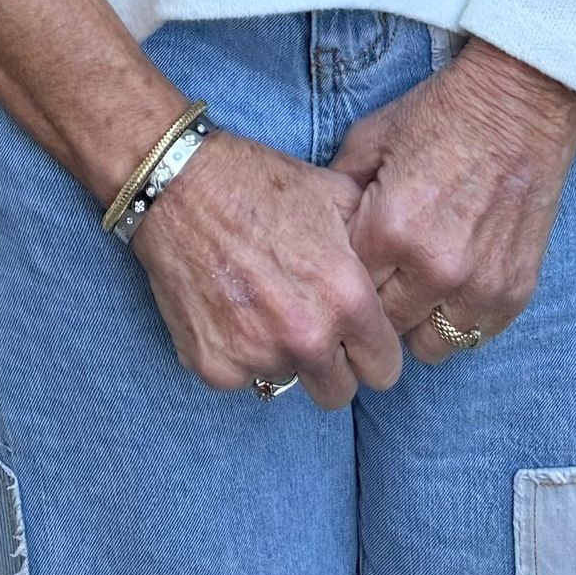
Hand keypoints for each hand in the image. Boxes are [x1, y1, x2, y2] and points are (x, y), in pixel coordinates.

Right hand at [131, 129, 405, 409]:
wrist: (178, 182)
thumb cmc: (259, 182)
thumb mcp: (333, 194)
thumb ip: (373, 242)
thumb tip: (397, 269)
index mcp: (346, 300)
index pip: (384, 370)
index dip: (370, 350)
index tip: (353, 336)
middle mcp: (307, 339)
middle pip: (338, 393)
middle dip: (330, 365)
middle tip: (306, 322)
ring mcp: (257, 356)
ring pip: (287, 381)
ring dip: (280, 355)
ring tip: (260, 302)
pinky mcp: (214, 365)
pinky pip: (241, 378)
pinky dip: (237, 353)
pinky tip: (227, 307)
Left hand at [333, 39, 575, 361]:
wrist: (519, 105)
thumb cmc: (441, 113)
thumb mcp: (371, 138)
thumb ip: (341, 191)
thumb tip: (321, 231)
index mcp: (390, 229)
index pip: (350, 290)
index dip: (348, 278)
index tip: (351, 269)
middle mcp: (433, 268)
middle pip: (385, 326)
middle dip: (379, 305)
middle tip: (384, 280)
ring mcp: (478, 286)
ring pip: (429, 346)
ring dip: (419, 322)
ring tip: (419, 290)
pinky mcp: (514, 293)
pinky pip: (474, 336)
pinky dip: (460, 319)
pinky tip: (455, 286)